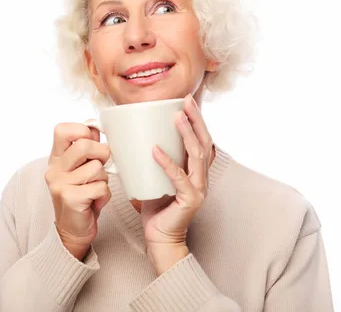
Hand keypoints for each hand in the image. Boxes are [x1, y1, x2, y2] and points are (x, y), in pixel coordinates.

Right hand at [45, 123, 111, 260]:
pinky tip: (95, 201)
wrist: (73, 230)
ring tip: (95, 189)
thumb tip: (95, 125)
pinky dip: (105, 195)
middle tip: (102, 167)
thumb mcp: (82, 168)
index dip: (83, 131)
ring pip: (97, 167)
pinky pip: (101, 187)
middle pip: (85, 145)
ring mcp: (60, 184)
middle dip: (103, 154)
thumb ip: (88, 147)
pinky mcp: (70, 199)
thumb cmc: (82, 195)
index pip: (62, 129)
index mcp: (56, 158)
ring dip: (104, 179)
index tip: (93, 143)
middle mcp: (54, 169)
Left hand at [141, 94, 212, 273]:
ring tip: (175, 118)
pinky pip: (179, 178)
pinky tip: (156, 150)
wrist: (160, 239)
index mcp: (198, 172)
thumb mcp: (158, 180)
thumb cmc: (157, 210)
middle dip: (196, 120)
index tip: (187, 102)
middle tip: (185, 101)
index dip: (198, 121)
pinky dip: (168, 162)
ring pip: (197, 155)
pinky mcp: (190, 199)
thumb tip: (135, 139)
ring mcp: (199, 188)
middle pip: (205, 142)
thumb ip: (155, 162)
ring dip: (186, 134)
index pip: (203, 140)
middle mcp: (203, 177)